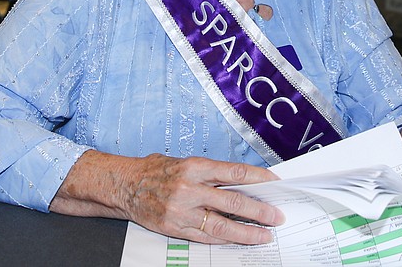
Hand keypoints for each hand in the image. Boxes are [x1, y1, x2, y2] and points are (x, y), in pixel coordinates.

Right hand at [51, 151, 283, 244]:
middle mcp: (189, 188)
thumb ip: (211, 173)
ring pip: (221, 224)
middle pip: (232, 201)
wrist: (124, 185)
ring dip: (246, 231)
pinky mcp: (174, 228)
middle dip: (259, 210)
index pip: (234, 173)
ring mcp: (182, 211)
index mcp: (194, 167)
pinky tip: (238, 240)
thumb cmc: (155, 170)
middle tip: (277, 216)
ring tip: (264, 234)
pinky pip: (205, 237)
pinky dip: (224, 239)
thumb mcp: (184, 162)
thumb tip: (243, 183)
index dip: (258, 179)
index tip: (275, 184)